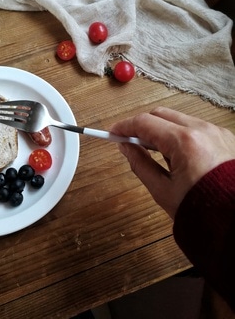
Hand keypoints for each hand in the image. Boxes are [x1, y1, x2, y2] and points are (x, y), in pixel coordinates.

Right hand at [110, 107, 234, 218]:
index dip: (125, 126)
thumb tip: (125, 147)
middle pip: (161, 114)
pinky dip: (179, 134)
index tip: (114, 133)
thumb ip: (140, 164)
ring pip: (178, 119)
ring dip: (161, 129)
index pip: (145, 122)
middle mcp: (202, 130)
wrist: (234, 222)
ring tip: (154, 152)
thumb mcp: (162, 190)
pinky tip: (175, 154)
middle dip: (142, 125)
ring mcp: (215, 131)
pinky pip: (194, 127)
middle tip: (130, 141)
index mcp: (185, 142)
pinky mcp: (224, 137)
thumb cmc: (203, 210)